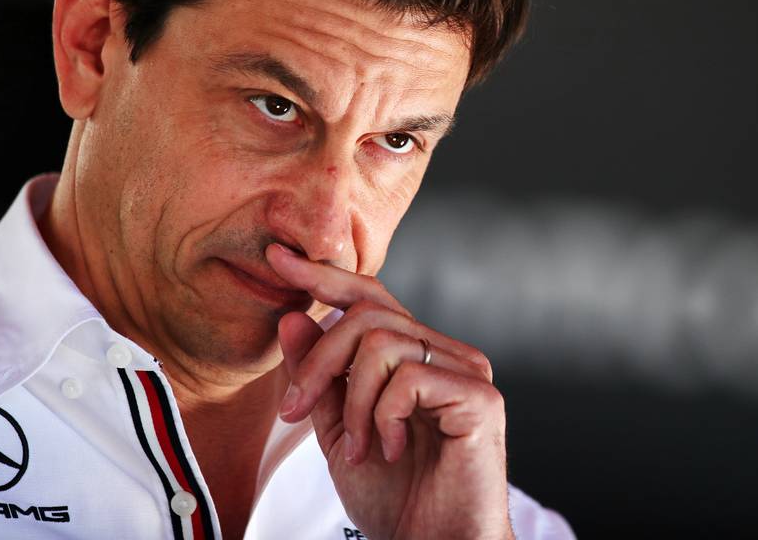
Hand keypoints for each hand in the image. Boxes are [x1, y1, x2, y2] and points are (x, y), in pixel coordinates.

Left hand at [265, 242, 513, 539]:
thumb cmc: (396, 497)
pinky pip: (409, 378)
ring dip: (352, 401)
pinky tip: (390, 450)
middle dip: (319, 361)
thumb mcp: (338, 430)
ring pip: (384, 343)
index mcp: (418, 355)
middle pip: (368, 315)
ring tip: (360, 448)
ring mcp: (469, 371)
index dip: (324, 274)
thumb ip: (319, 378)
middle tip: (295, 409)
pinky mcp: (480, 397)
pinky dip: (383, 416)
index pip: (371, 296)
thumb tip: (292, 316)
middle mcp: (447, 353)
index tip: (277, 259)